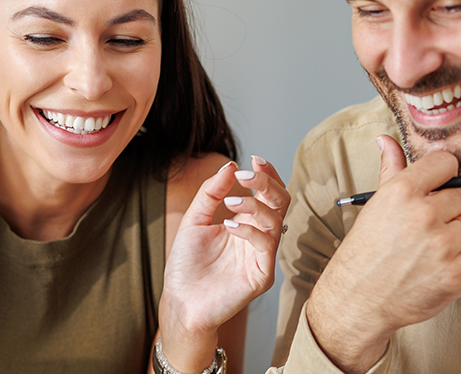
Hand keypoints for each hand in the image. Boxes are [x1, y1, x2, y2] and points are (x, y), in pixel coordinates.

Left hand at [160, 156, 290, 371]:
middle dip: (267, 183)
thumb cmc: (187, 265)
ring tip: (230, 202)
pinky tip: (229, 227)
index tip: (254, 159)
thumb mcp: (194, 221)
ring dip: (255, 205)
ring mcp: (262, 256)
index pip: (268, 194)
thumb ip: (210, 194)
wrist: (180, 301)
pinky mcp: (262, 275)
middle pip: (280, 202)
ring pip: (276, 221)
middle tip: (247, 175)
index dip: (267, 175)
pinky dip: (249, 230)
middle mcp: (259, 238)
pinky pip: (266, 246)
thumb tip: (230, 166)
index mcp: (247, 223)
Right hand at [307, 135, 460, 373]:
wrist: (358, 300)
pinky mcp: (457, 275)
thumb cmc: (365, 254)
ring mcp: (442, 246)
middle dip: (454, 207)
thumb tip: (386, 140)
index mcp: (401, 192)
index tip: (442, 186)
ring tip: (451, 240)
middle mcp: (423, 215)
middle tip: (437, 222)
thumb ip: (390, 170)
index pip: (446, 163)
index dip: (446, 174)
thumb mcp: (375, 206)